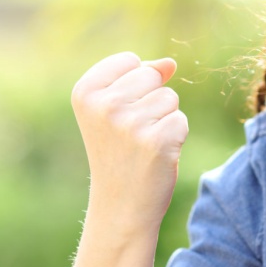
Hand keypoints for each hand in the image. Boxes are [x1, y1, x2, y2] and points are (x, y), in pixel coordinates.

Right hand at [70, 51, 189, 231]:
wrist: (120, 206)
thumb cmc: (119, 154)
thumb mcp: (116, 110)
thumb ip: (140, 78)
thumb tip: (170, 63)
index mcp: (85, 92)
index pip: (130, 61)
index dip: (134, 87)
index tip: (118, 117)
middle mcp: (104, 105)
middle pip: (152, 75)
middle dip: (151, 101)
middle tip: (133, 135)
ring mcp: (130, 124)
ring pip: (169, 97)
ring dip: (164, 120)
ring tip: (144, 145)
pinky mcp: (156, 141)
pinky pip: (180, 120)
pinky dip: (176, 137)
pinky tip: (157, 156)